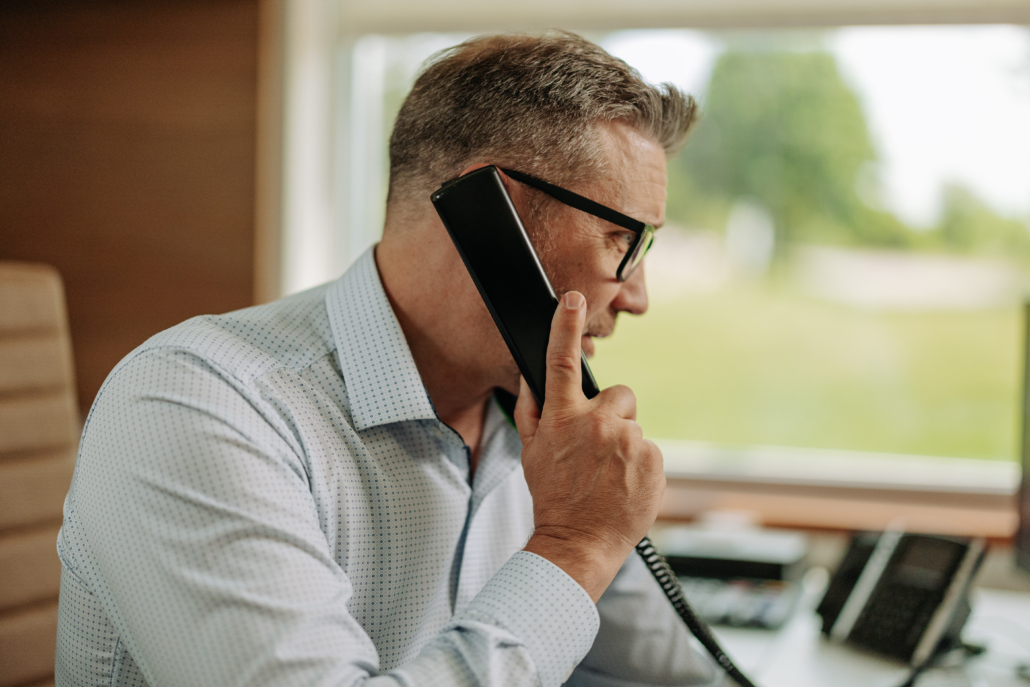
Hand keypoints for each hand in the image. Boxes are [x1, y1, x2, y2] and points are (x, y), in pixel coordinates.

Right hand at [517, 291, 664, 601]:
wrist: (579, 542)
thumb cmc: (552, 498)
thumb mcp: (530, 452)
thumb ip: (531, 410)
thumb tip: (534, 378)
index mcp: (562, 419)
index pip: (561, 362)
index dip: (565, 325)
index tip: (571, 299)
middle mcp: (597, 424)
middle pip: (618, 396)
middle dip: (611, 415)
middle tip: (597, 449)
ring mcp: (629, 442)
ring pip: (633, 429)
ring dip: (624, 446)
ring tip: (608, 476)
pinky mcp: (654, 461)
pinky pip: (649, 451)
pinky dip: (640, 466)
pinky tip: (623, 486)